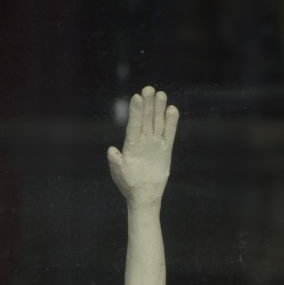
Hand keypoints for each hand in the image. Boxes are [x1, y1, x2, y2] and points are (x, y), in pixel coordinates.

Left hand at [108, 86, 178, 203]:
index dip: (135, 111)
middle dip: (148, 105)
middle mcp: (143, 140)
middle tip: (149, 89)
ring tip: (161, 95)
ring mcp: (155, 143)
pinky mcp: (165, 149)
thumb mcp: (119, 172)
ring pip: (158, 122)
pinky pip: (169, 133)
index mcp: (130, 144)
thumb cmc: (129, 184)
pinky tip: (172, 110)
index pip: (133, 124)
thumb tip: (111, 150)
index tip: (137, 97)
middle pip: (146, 119)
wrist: (143, 195)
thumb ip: (116, 161)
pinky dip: (171, 123)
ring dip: (159, 109)